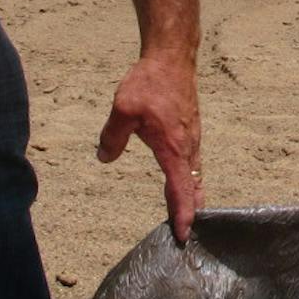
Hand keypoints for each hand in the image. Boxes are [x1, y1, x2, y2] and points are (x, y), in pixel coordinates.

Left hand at [97, 51, 203, 240]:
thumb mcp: (123, 109)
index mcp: (173, 148)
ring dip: (192, 198)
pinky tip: (185, 185)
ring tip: (189, 219)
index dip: (181, 214)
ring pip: (195, 177)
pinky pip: (193, 164)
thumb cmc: (150, 83)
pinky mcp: (190, 133)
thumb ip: (113, 136)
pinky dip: (191, 181)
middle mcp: (187, 148)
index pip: (180, 189)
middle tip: (187, 237)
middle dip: (191, 212)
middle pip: (193, 188)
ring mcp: (192, 140)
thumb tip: (104, 158)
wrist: (172, 60)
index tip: (183, 235)